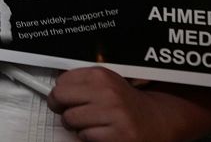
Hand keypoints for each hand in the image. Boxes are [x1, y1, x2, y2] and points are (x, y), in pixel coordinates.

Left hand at [49, 67, 168, 141]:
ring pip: (70, 119)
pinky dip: (89, 137)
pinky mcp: (117, 136)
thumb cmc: (126, 103)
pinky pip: (85, 137)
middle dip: (61, 108)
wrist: (156, 120)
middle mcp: (107, 92)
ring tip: (92, 123)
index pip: (61, 81)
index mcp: (101, 76)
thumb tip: (54, 90)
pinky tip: (102, 132)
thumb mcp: (107, 83)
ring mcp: (113, 114)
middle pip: (59, 98)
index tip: (64, 99)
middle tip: (69, 112)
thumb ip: (82, 83)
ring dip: (76, 125)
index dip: (59, 92)